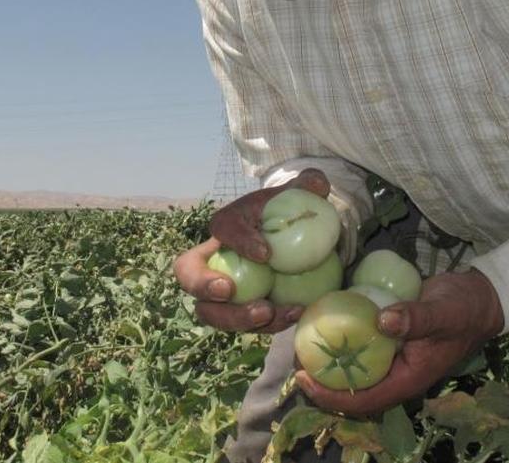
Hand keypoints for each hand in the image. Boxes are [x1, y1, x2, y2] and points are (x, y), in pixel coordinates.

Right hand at [172, 169, 331, 333]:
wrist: (288, 245)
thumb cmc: (284, 218)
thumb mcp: (294, 196)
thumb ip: (306, 185)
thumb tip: (317, 183)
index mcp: (225, 227)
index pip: (221, 229)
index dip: (237, 241)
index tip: (266, 254)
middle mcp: (212, 262)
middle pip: (190, 278)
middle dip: (204, 286)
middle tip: (231, 291)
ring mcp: (220, 294)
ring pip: (212, 312)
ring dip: (237, 317)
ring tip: (269, 312)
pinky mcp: (239, 314)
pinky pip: (245, 326)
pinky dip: (268, 324)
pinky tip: (294, 314)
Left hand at [295, 269, 504, 414]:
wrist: (479, 297)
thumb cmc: (463, 308)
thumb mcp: (443, 312)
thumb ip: (416, 318)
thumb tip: (382, 320)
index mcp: (408, 379)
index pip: (364, 400)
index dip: (330, 396)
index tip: (303, 378)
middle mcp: (397, 374)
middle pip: (353, 391)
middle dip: (322, 382)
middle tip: (294, 360)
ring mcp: (393, 360)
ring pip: (354, 372)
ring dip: (329, 364)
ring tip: (302, 345)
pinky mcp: (389, 343)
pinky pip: (361, 351)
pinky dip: (341, 343)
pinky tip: (323, 326)